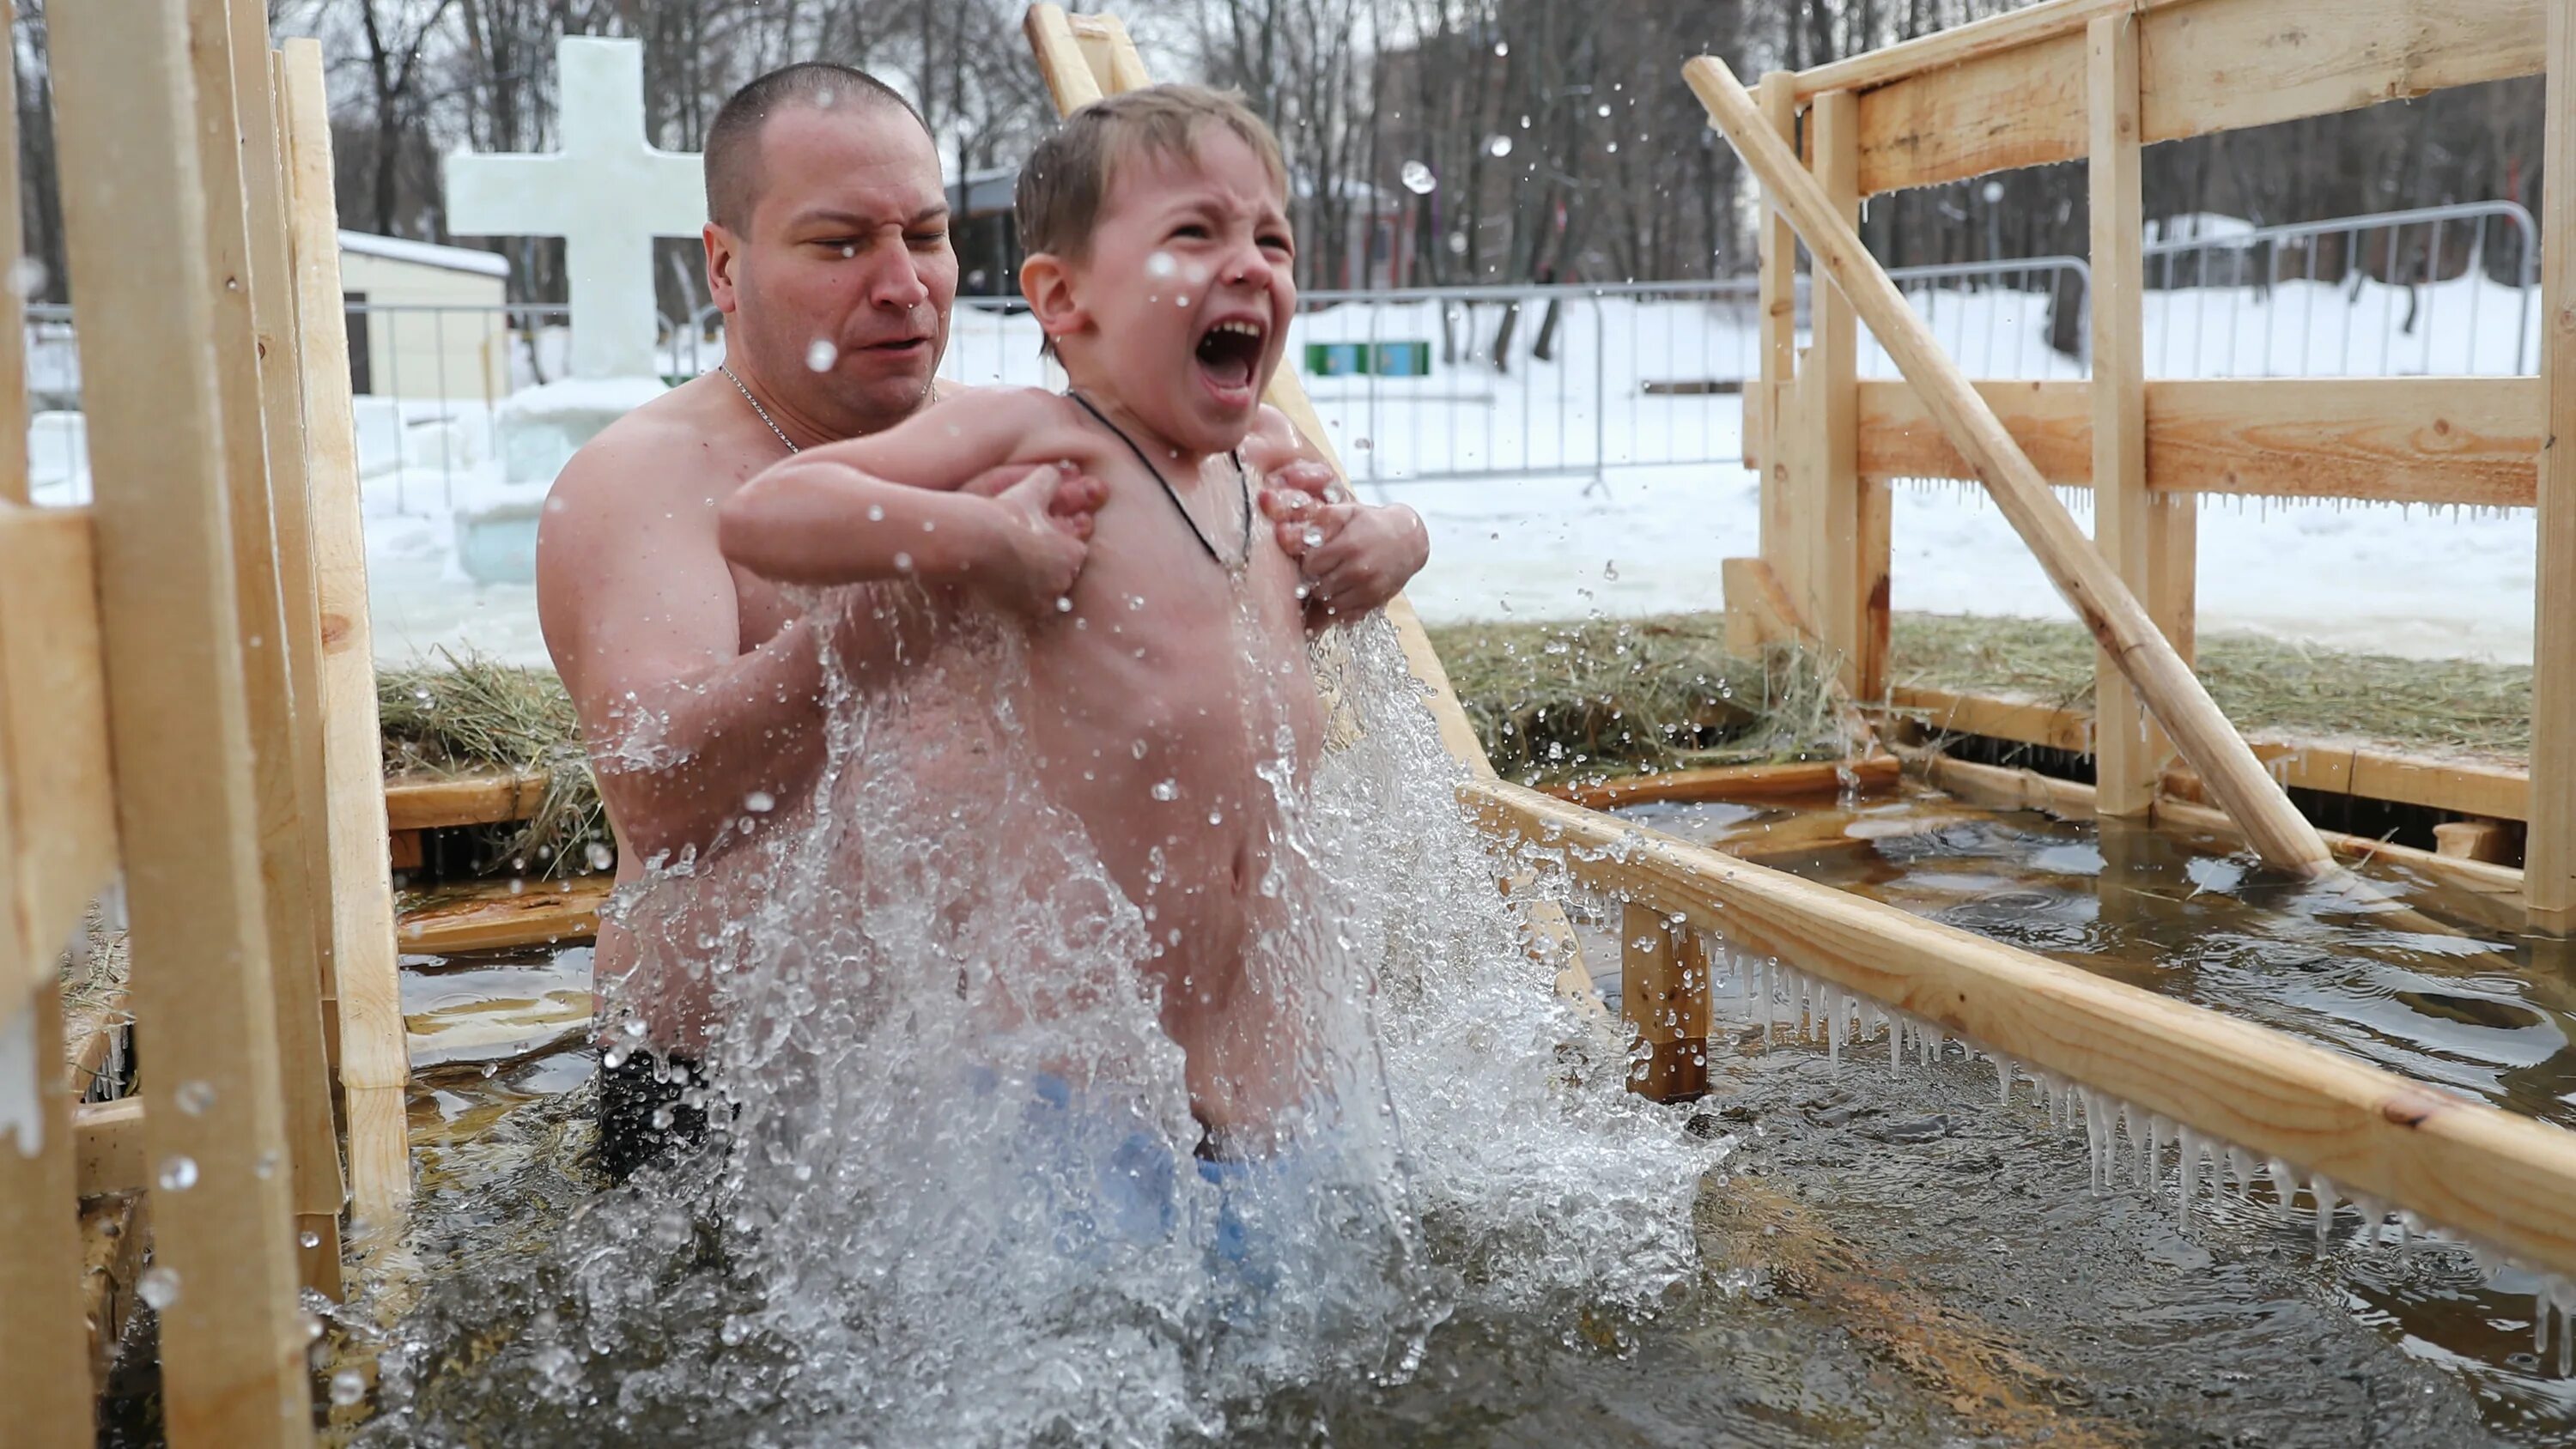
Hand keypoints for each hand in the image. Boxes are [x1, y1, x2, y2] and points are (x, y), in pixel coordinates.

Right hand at [975, 462, 1105, 616]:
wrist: (974, 541)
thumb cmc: (1005, 514)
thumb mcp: (1030, 491)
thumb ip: (1048, 480)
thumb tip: (1055, 471)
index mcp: (1073, 553)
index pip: (1073, 555)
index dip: (1055, 548)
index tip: (1037, 543)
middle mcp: (1064, 580)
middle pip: (1060, 578)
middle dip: (1046, 571)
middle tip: (1022, 559)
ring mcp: (1043, 599)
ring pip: (1044, 596)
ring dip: (1032, 589)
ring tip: (1009, 575)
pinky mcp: (1022, 614)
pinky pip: (1025, 613)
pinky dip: (1016, 603)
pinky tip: (1001, 589)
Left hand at [1259, 485, 1428, 621]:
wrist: (1408, 541)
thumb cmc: (1370, 524)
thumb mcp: (1346, 511)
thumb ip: (1318, 517)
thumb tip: (1280, 520)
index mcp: (1348, 545)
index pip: (1310, 565)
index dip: (1308, 562)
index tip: (1313, 557)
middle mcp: (1359, 569)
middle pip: (1317, 586)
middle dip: (1314, 579)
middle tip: (1322, 569)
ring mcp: (1368, 588)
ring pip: (1329, 603)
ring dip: (1325, 594)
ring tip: (1332, 578)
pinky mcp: (1374, 602)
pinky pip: (1344, 614)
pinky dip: (1338, 607)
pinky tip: (1343, 591)